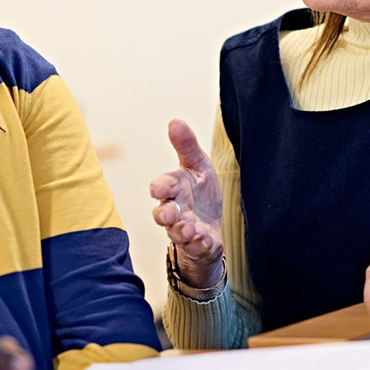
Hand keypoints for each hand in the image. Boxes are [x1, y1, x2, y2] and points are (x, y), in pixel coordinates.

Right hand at [150, 119, 224, 288]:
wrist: (210, 226)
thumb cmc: (200, 193)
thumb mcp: (198, 165)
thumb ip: (186, 146)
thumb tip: (175, 121)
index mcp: (174, 189)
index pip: (162, 186)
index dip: (160, 186)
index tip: (159, 188)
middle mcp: (175, 211)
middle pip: (162, 213)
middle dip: (164, 214)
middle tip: (169, 213)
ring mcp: (185, 231)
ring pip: (177, 233)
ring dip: (182, 230)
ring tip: (190, 227)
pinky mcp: (199, 246)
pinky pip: (197, 248)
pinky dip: (200, 245)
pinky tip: (205, 240)